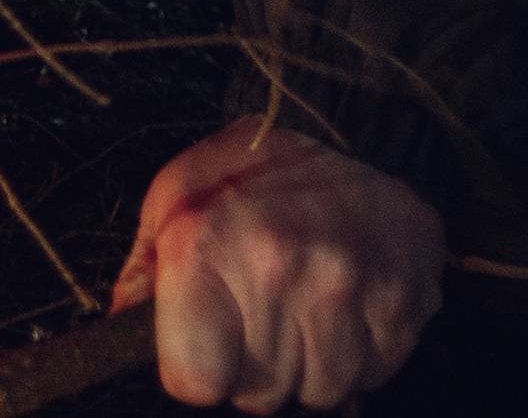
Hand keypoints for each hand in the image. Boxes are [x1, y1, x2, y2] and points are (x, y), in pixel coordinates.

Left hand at [113, 124, 444, 410]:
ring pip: (318, 392)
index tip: (206, 342)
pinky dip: (359, 353)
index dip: (196, 368)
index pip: (193, 379)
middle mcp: (277, 267)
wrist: (359, 134)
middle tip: (262, 306)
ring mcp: (346, 287)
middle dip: (254, 365)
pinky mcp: (403, 302)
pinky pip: (372, 376)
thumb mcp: (179, 193)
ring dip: (309, 361)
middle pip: (258, 394)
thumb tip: (124, 324)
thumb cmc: (254, 171)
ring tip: (305, 298)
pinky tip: (348, 301)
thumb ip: (147, 266)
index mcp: (206, 241)